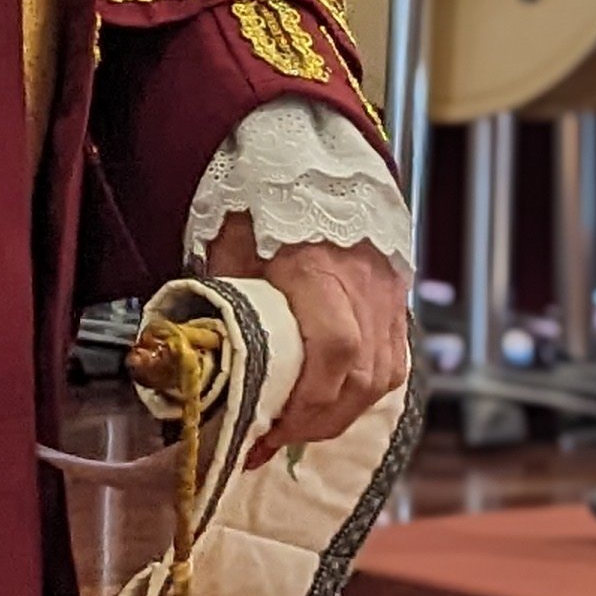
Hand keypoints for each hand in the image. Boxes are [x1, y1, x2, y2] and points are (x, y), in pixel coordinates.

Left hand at [201, 214, 410, 462]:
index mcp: (318, 267)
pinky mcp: (397, 300)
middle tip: (273, 440)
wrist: (311, 155)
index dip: (307, 401)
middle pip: (364, 377)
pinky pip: (393, 363)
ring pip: (384, 377)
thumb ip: (221, 300)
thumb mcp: (227, 242)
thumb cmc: (262, 197)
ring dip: (340, 413)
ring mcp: (388, 294)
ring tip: (298, 427)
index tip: (269, 428)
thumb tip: (198, 359)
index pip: (335, 348)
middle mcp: (365, 285)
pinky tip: (330, 402)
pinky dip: (362, 392)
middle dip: (317, 421)